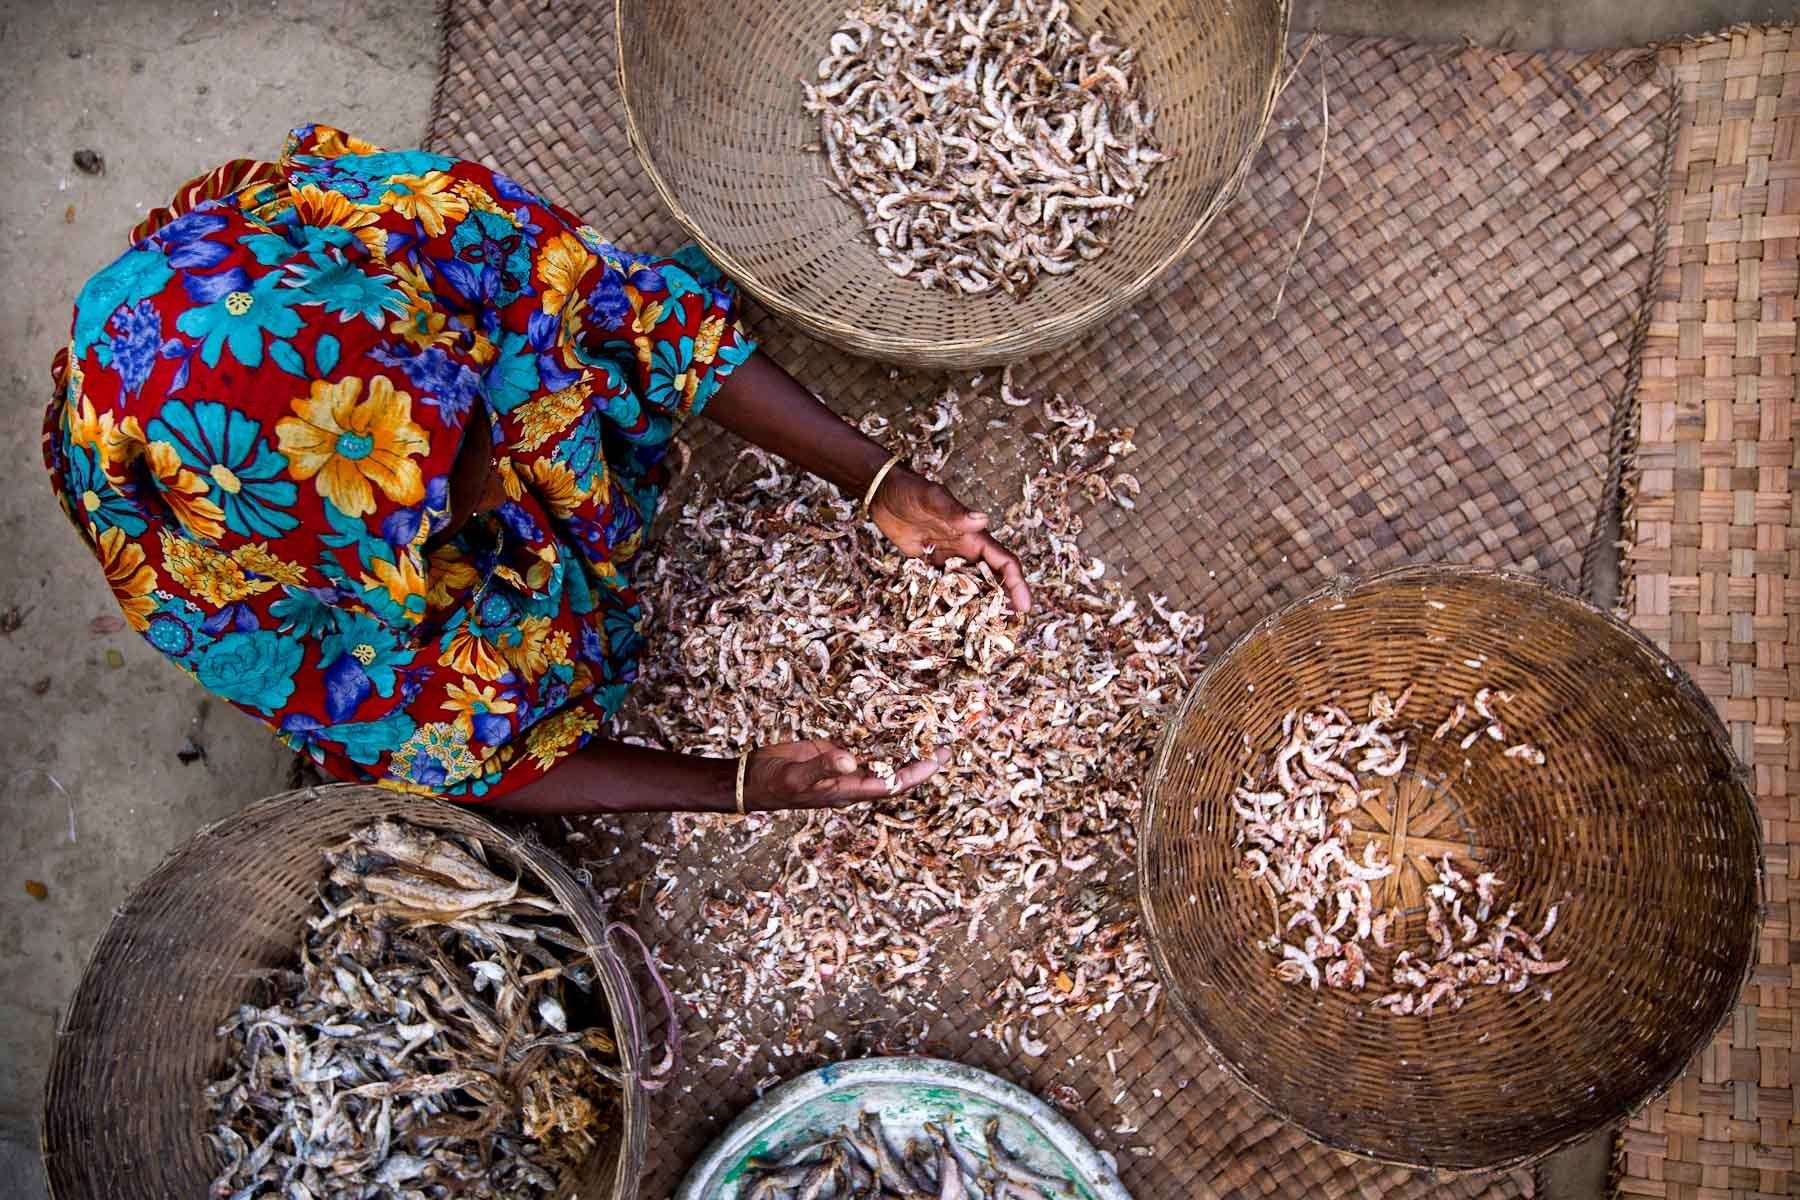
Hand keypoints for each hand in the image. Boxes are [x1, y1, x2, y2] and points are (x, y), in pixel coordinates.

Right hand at [744, 740, 947, 810]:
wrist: (752, 779)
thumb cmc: (774, 785)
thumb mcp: (796, 778)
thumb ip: (822, 768)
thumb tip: (851, 759)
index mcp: (849, 789)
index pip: (894, 783)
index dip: (919, 772)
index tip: (940, 756)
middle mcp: (852, 777)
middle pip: (895, 769)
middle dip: (920, 757)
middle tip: (946, 739)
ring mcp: (843, 763)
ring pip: (881, 754)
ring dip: (902, 743)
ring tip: (927, 725)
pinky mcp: (832, 749)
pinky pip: (861, 740)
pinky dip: (877, 730)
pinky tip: (892, 716)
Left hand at [870, 469, 1031, 611]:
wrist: (883, 493)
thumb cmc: (910, 491)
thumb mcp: (933, 499)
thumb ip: (956, 512)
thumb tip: (982, 520)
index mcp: (974, 536)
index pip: (1003, 562)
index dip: (1017, 584)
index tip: (1025, 606)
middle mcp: (965, 550)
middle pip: (992, 579)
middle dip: (1004, 601)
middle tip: (1010, 627)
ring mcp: (948, 559)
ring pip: (971, 586)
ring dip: (980, 605)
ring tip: (986, 629)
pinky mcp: (930, 565)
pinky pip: (944, 587)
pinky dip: (951, 602)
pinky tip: (952, 620)